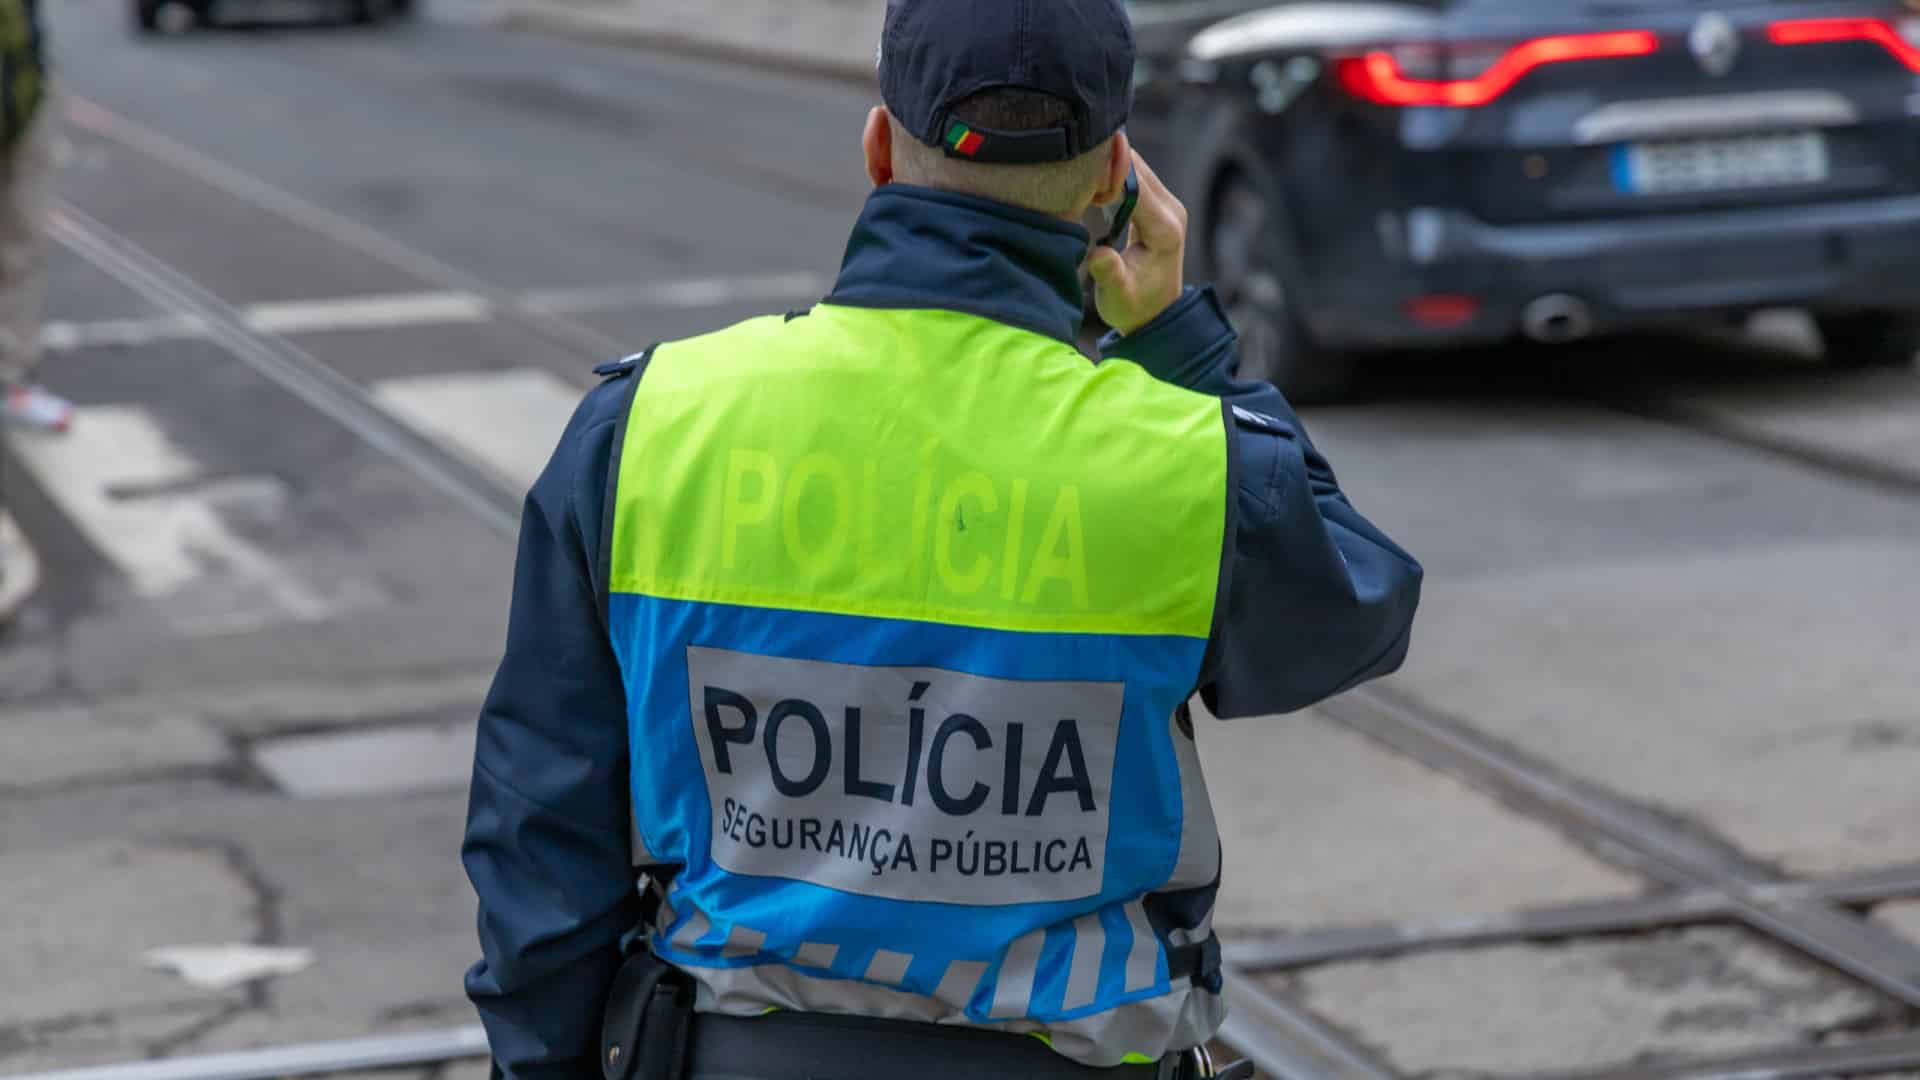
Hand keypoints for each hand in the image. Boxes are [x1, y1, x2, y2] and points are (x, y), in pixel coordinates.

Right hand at [1088, 151, 1187, 336]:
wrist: (1154, 314)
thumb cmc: (1133, 307)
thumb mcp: (1117, 297)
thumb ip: (1109, 273)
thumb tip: (1098, 254)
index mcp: (1164, 230)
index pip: (1135, 184)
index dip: (1106, 173)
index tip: (1077, 175)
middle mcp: (1172, 211)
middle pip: (1136, 166)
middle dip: (1105, 163)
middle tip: (1073, 175)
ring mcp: (1168, 205)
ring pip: (1135, 165)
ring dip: (1107, 167)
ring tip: (1079, 181)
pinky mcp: (1160, 204)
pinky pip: (1135, 176)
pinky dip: (1112, 175)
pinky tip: (1092, 186)